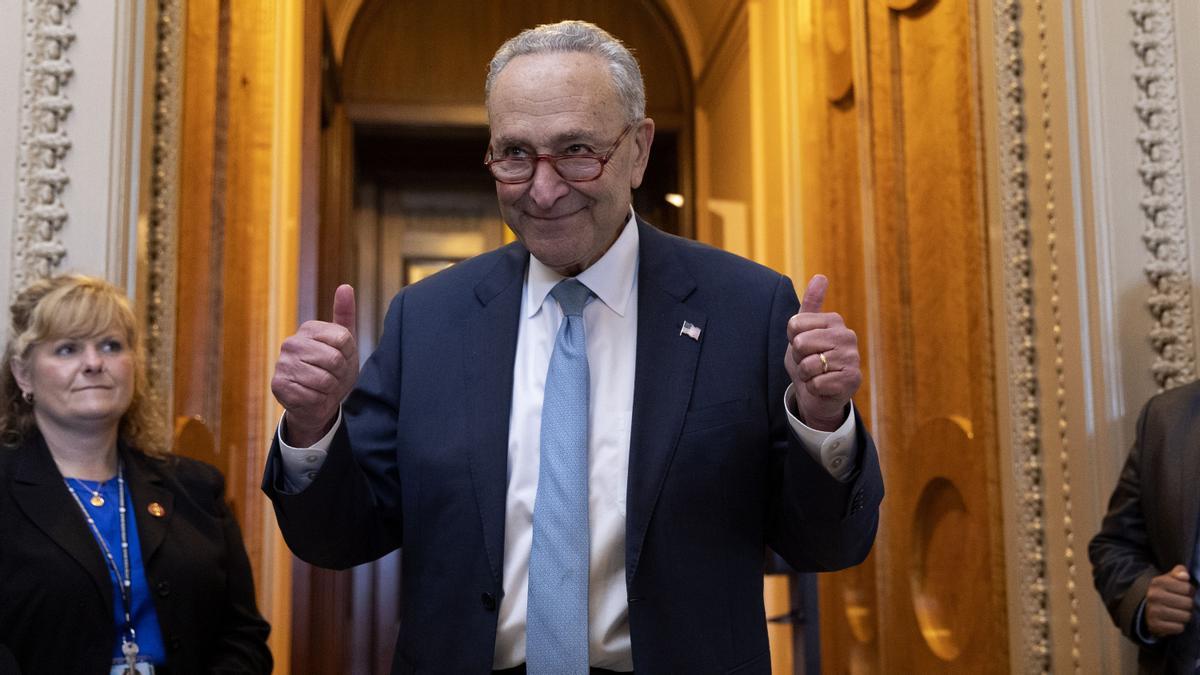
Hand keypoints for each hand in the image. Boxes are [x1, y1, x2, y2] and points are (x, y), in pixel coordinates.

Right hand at [271, 284, 358, 446]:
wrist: (318, 402)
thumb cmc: (333, 371)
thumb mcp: (345, 344)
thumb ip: (345, 315)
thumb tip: (345, 286)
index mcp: (309, 328)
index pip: (344, 339)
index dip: (348, 355)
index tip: (340, 359)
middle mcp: (292, 343)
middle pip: (335, 360)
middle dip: (339, 374)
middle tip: (331, 377)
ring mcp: (282, 363)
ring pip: (324, 380)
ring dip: (329, 389)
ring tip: (322, 387)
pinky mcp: (278, 385)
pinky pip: (313, 395)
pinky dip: (318, 400)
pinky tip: (311, 397)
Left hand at [785, 275, 861, 430]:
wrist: (818, 393)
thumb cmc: (809, 358)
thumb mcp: (803, 330)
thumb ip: (810, 304)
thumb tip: (821, 276)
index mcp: (834, 320)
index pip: (794, 324)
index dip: (792, 339)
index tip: (803, 346)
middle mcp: (847, 336)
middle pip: (800, 343)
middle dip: (798, 357)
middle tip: (810, 362)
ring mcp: (852, 358)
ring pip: (808, 365)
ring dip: (806, 374)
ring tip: (816, 374)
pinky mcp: (852, 380)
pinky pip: (816, 383)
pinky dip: (814, 388)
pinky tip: (824, 387)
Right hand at [1144, 564, 1195, 636]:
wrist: (1148, 610)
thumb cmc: (1166, 592)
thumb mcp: (1170, 579)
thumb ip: (1180, 571)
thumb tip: (1185, 576)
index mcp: (1158, 582)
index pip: (1188, 588)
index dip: (1190, 592)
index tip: (1184, 593)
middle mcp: (1153, 596)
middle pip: (1188, 603)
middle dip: (1188, 605)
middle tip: (1182, 605)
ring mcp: (1153, 611)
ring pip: (1185, 616)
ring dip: (1185, 616)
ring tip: (1178, 613)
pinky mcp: (1155, 625)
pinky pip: (1179, 628)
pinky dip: (1179, 626)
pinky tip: (1173, 621)